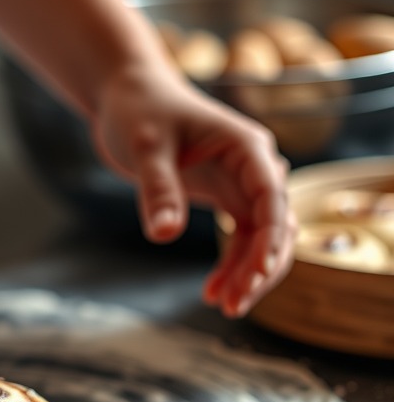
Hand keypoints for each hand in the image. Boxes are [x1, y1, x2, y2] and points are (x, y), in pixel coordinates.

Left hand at [90, 64, 295, 317]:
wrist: (126, 95)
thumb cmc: (138, 110)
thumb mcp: (146, 147)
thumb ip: (158, 188)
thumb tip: (163, 234)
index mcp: (246, 146)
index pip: (271, 196)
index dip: (271, 237)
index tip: (260, 271)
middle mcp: (253, 166)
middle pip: (275, 225)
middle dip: (260, 267)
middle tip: (233, 305)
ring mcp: (240, 183)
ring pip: (261, 238)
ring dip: (248, 273)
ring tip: (223, 305)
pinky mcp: (223, 197)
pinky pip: (240, 238)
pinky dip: (231, 266)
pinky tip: (213, 293)